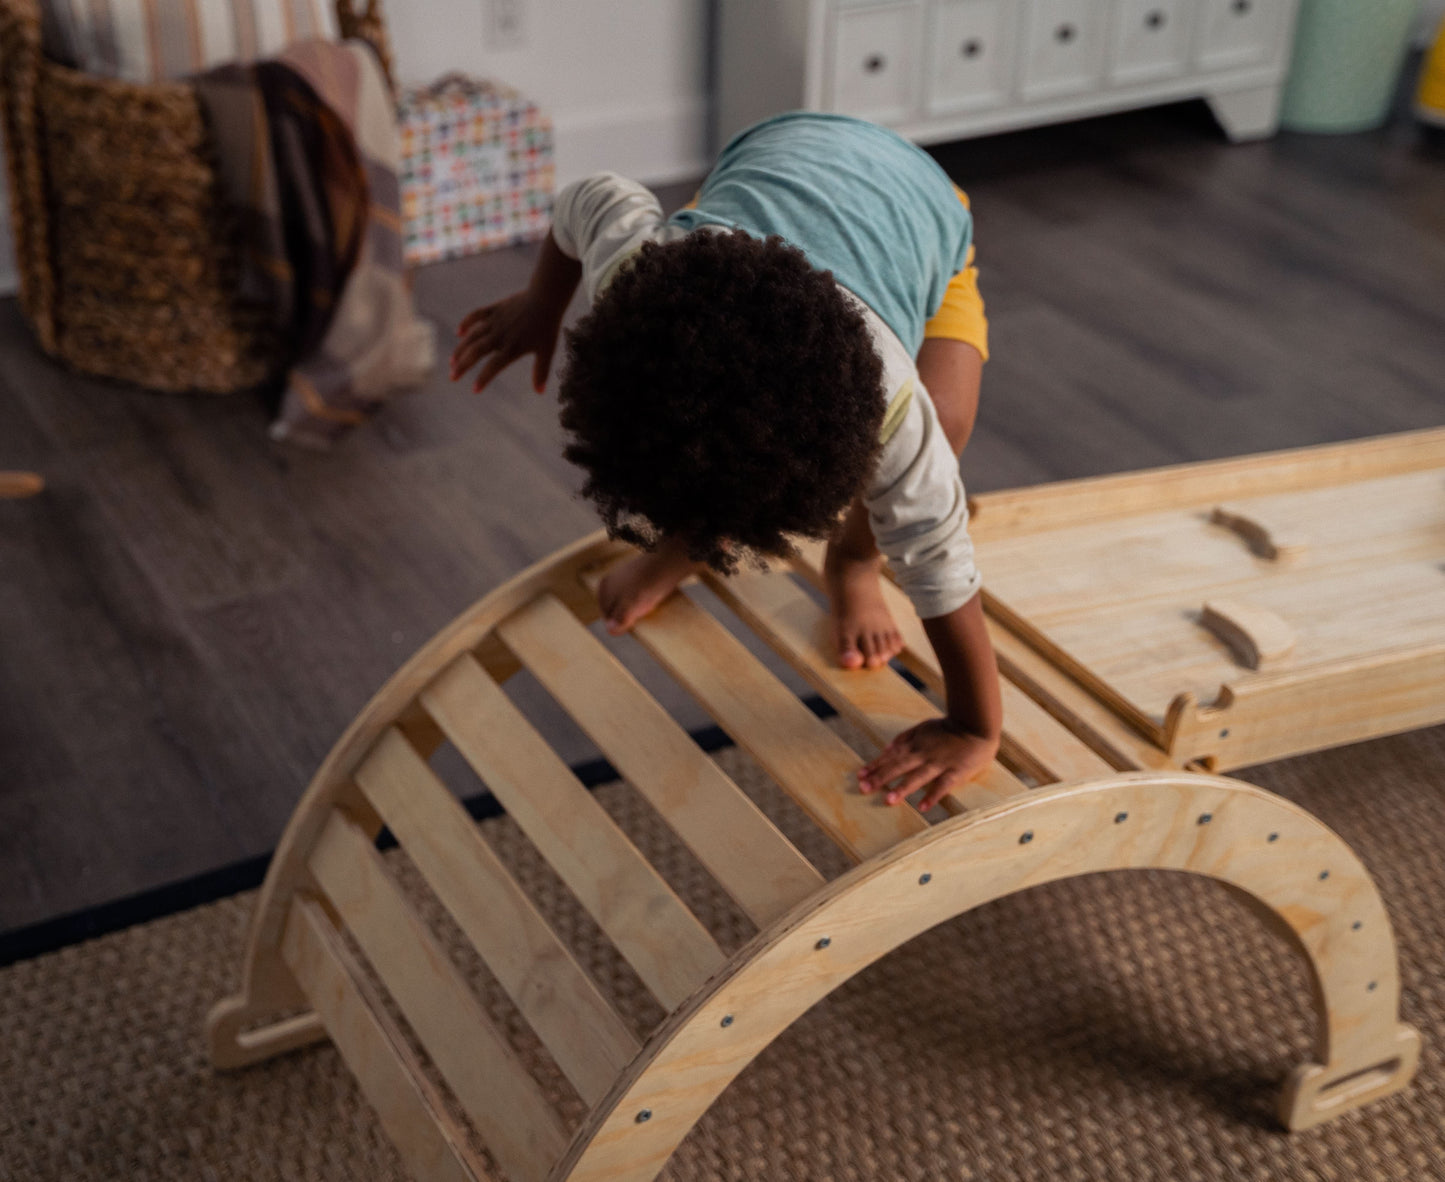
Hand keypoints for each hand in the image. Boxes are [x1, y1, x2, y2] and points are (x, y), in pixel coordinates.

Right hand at [450, 291, 561, 393]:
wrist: (546, 297)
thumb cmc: (548, 326)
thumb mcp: (547, 350)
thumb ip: (541, 371)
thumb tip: (540, 392)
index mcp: (512, 348)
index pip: (493, 367)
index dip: (483, 379)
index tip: (474, 390)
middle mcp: (500, 336)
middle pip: (476, 352)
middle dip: (462, 366)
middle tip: (452, 377)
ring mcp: (495, 322)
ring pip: (472, 336)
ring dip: (460, 349)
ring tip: (452, 361)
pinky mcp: (494, 309)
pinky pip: (475, 315)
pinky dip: (466, 323)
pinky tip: (459, 333)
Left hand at [857, 718, 999, 811]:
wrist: (976, 724)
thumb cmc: (949, 727)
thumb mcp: (923, 726)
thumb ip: (905, 737)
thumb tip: (886, 748)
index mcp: (915, 744)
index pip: (891, 756)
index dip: (875, 765)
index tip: (860, 775)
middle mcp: (924, 754)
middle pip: (899, 766)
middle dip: (881, 777)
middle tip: (864, 788)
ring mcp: (939, 763)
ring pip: (918, 777)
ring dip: (903, 788)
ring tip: (888, 800)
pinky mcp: (956, 772)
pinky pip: (943, 785)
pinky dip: (933, 796)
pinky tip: (922, 807)